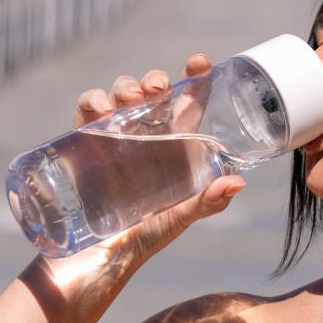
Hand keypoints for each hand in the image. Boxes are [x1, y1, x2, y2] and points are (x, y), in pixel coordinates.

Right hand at [43, 53, 246, 291]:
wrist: (91, 261)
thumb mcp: (177, 220)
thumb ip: (205, 203)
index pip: (187, 104)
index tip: (201, 62)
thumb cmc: (140, 241)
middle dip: (155, 80)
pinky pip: (87, 111)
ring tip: (130, 100)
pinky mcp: (84, 142)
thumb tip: (238, 182)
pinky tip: (99, 110)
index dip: (195, 79)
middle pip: (153, 93)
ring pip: (121, 95)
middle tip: (157, 88)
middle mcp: (146, 137)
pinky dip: (92, 101)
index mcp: (174, 148)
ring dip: (125, 86)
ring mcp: (114, 137)